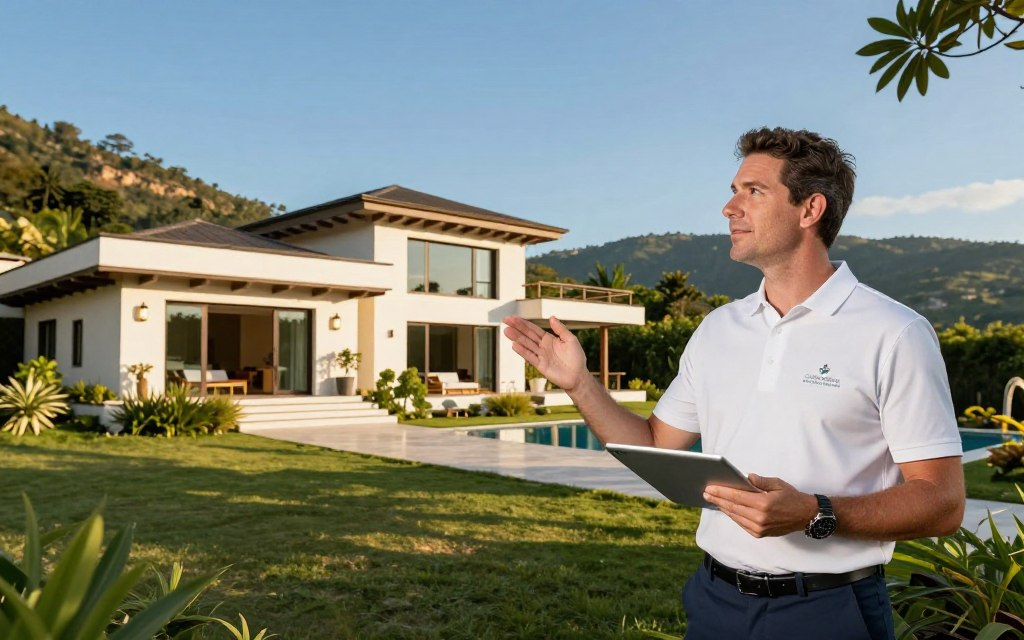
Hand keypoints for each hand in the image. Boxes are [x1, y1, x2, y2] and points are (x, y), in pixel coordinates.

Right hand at [502, 315, 588, 391]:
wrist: (578, 376)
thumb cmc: (576, 358)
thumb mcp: (570, 339)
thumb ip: (560, 329)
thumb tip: (551, 317)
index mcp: (549, 339)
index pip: (534, 329)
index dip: (523, 323)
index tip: (513, 317)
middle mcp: (543, 346)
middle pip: (527, 335)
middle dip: (517, 327)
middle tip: (506, 320)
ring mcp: (541, 356)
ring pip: (526, 344)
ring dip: (516, 338)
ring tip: (506, 331)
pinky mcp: (540, 365)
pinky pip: (530, 357)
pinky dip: (522, 351)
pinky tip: (514, 345)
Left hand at [702, 474, 817, 537]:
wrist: (806, 516)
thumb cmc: (792, 497)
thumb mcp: (777, 484)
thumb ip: (760, 481)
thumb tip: (745, 477)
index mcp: (763, 504)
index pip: (736, 497)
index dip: (721, 492)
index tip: (710, 488)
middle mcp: (760, 518)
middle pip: (732, 507)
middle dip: (717, 499)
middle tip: (706, 493)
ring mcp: (759, 528)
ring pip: (735, 517)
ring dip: (723, 508)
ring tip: (713, 499)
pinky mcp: (760, 534)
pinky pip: (741, 524)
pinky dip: (733, 515)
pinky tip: (726, 509)